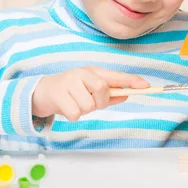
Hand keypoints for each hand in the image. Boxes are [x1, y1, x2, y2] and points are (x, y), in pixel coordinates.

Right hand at [32, 66, 148, 120]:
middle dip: (100, 101)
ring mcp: (69, 82)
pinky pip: (75, 113)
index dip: (131, 81)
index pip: (115, 75)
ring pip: (89, 105)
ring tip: (74, 104)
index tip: (146, 86)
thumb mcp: (89, 90)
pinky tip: (65, 108)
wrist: (40, 92)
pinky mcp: (58, 95)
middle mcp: (81, 73)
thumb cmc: (70, 92)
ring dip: (84, 110)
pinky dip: (73, 116)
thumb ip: (108, 93)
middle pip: (102, 89)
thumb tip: (127, 94)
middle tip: (91, 103)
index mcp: (91, 71)